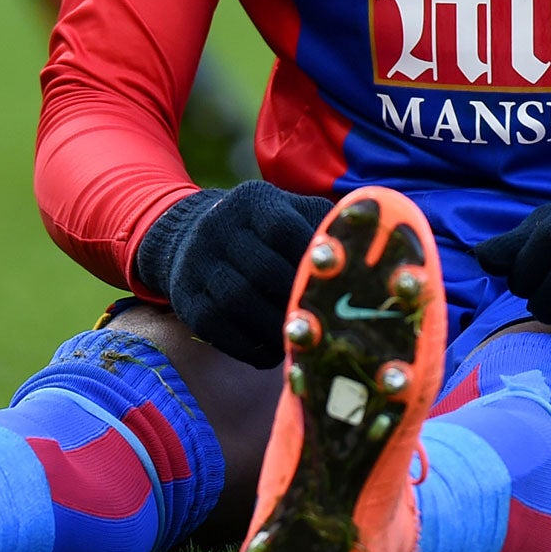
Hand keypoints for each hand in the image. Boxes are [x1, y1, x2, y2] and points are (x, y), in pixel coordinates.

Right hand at [135, 183, 334, 369]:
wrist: (192, 237)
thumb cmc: (263, 231)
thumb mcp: (290, 213)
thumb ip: (323, 228)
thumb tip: (365, 258)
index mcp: (253, 200)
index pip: (284, 228)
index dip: (310, 260)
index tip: (334, 284)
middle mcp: (219, 226)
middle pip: (262, 270)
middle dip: (295, 300)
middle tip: (323, 321)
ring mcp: (198, 262)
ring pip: (237, 301)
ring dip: (274, 328)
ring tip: (301, 339)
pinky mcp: (186, 298)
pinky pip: (217, 329)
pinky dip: (250, 347)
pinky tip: (273, 350)